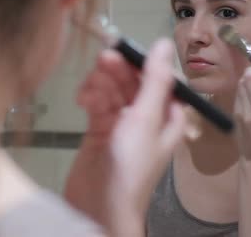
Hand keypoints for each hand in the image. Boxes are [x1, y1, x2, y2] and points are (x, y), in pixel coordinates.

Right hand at [64, 39, 186, 233]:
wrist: (100, 208)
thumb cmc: (131, 165)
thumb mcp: (146, 119)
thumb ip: (154, 80)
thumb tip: (165, 42)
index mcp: (167, 116)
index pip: (159, 78)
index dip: (143, 62)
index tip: (125, 49)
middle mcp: (147, 118)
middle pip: (133, 81)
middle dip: (118, 71)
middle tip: (103, 58)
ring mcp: (122, 124)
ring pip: (112, 90)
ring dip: (101, 85)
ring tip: (88, 91)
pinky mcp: (99, 131)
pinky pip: (97, 104)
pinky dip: (90, 98)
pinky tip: (82, 101)